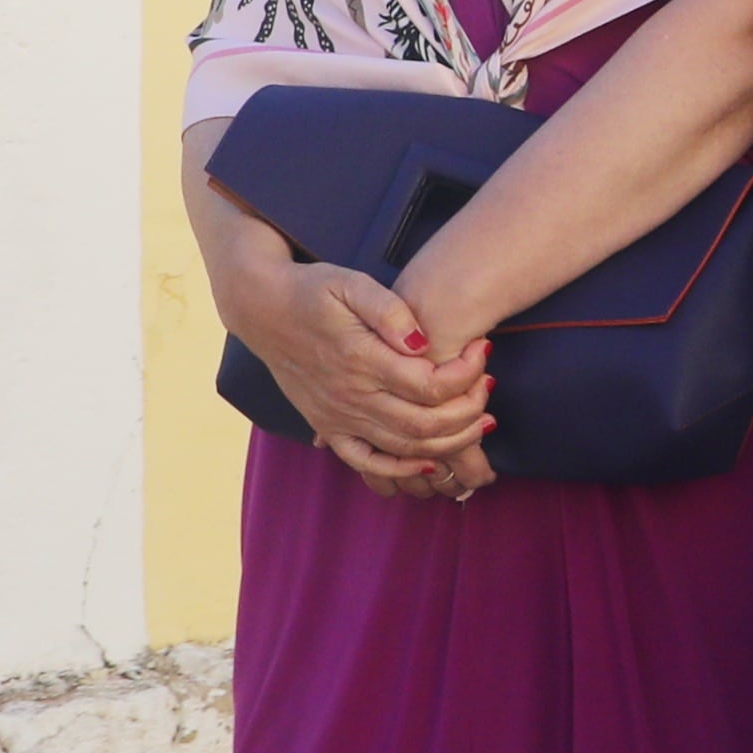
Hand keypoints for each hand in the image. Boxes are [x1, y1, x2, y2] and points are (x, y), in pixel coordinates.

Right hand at [226, 251, 494, 500]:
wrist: (262, 309)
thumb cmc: (313, 291)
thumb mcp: (352, 284)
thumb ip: (390, 311)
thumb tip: (422, 341)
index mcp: (361, 359)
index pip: (431, 384)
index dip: (468, 373)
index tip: (483, 348)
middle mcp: (351, 396)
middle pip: (426, 424)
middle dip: (470, 410)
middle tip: (490, 385)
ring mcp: (337, 417)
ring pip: (405, 448)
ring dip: (451, 440)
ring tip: (480, 418)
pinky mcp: (327, 426)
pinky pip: (366, 462)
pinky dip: (401, 469)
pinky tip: (431, 459)